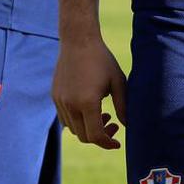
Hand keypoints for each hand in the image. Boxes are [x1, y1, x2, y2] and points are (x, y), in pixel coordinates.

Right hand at [52, 35, 126, 149]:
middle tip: (113, 124)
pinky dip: (77, 121)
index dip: (108, 143)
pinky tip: (89, 109)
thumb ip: (123, 106)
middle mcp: (70, 105)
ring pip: (74, 129)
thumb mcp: (118, 82)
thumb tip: (128, 126)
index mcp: (87, 103)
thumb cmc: (102, 60)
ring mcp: (60, 101)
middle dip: (100, 136)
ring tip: (103, 115)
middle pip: (84, 136)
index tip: (118, 143)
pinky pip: (65, 119)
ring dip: (88, 129)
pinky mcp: (55, 97)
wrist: (78, 40)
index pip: (96, 136)